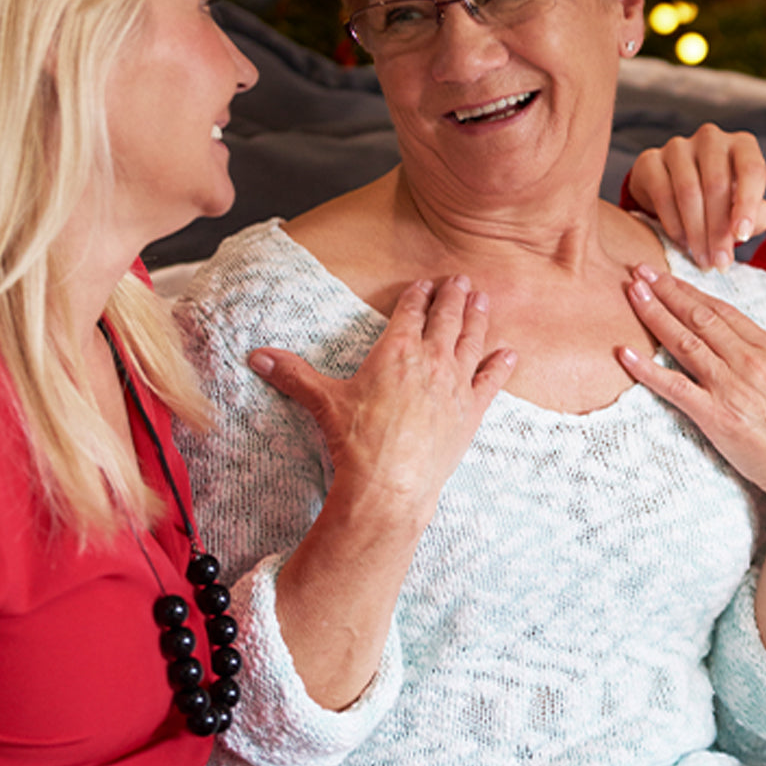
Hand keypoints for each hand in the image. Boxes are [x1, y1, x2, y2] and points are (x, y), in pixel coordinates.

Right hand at [248, 275, 515, 529]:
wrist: (389, 484)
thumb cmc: (356, 441)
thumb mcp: (322, 402)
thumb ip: (293, 374)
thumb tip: (256, 356)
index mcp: (395, 351)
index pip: (409, 312)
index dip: (417, 295)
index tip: (425, 283)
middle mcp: (430, 360)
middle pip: (446, 318)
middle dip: (453, 297)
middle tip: (462, 280)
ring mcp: (455, 385)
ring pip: (472, 341)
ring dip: (478, 318)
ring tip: (484, 301)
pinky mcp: (470, 413)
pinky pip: (491, 382)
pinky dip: (501, 366)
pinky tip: (509, 354)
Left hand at [617, 265, 765, 511]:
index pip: (722, 311)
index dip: (690, 291)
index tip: (666, 276)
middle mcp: (748, 361)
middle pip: (698, 317)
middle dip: (666, 291)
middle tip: (639, 272)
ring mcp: (729, 386)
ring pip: (683, 341)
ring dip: (654, 315)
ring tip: (631, 294)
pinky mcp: (714, 414)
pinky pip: (674, 386)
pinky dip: (646, 369)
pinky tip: (624, 354)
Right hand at [628, 125, 765, 271]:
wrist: (672, 190)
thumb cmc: (716, 200)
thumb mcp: (742, 206)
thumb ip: (756, 215)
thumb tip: (749, 226)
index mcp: (742, 144)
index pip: (751, 170)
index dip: (747, 205)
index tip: (742, 237)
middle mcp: (711, 138)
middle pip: (717, 185)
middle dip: (718, 230)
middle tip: (719, 262)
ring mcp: (677, 147)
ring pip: (688, 191)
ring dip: (696, 232)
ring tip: (701, 259)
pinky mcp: (649, 160)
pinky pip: (662, 194)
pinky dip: (673, 224)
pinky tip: (682, 243)